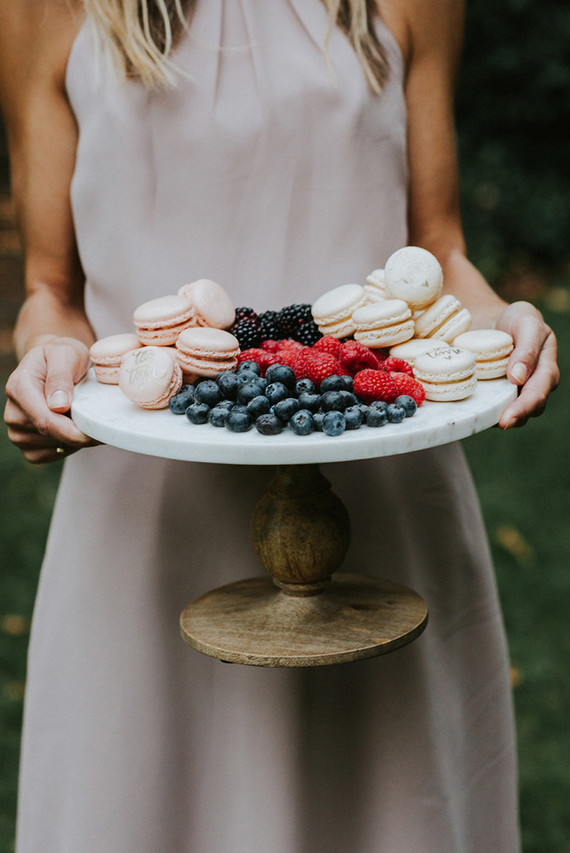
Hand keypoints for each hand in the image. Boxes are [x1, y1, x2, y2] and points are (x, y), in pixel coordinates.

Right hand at [4, 336, 95, 462]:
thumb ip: (60, 377)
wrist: (57, 363)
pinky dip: (67, 447)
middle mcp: (13, 411)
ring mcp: (16, 430)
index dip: (71, 431)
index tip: (94, 433)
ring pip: (51, 447)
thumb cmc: (63, 356)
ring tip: (87, 421)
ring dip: (74, 441)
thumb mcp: (66, 354)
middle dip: (77, 434)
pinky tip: (75, 430)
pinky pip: (50, 455)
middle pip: (48, 435)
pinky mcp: (26, 444)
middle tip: (100, 424)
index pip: (44, 420)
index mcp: (19, 387)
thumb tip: (58, 405)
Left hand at [495, 301, 558, 428]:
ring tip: (483, 419)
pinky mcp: (498, 395)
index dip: (525, 406)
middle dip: (516, 417)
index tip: (508, 417)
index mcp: (546, 369)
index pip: (538, 392)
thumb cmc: (517, 321)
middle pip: (529, 408)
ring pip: (512, 412)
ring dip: (498, 416)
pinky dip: (484, 411)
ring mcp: (516, 392)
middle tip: (501, 423)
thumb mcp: (527, 323)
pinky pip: (493, 407)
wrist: (497, 322)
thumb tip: (518, 378)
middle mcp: (534, 385)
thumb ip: (527, 349)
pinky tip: (471, 413)